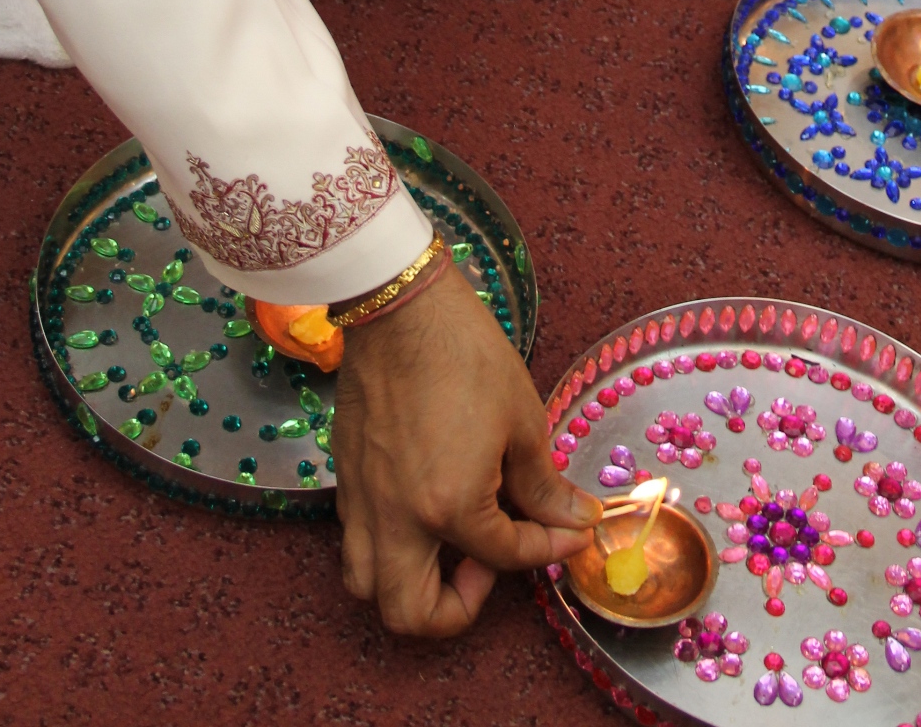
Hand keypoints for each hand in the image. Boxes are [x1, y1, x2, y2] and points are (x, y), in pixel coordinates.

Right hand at [333, 259, 599, 635]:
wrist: (400, 307)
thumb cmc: (465, 354)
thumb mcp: (521, 419)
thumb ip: (544, 484)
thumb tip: (575, 519)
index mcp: (448, 506)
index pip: (504, 557)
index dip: (549, 547)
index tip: (572, 532)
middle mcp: (396, 518)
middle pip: (409, 614)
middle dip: (455, 610)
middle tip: (488, 568)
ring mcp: (362, 500)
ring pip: (368, 585)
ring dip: (410, 586)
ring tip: (451, 548)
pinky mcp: (346, 476)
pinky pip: (357, 540)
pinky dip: (389, 546)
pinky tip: (425, 509)